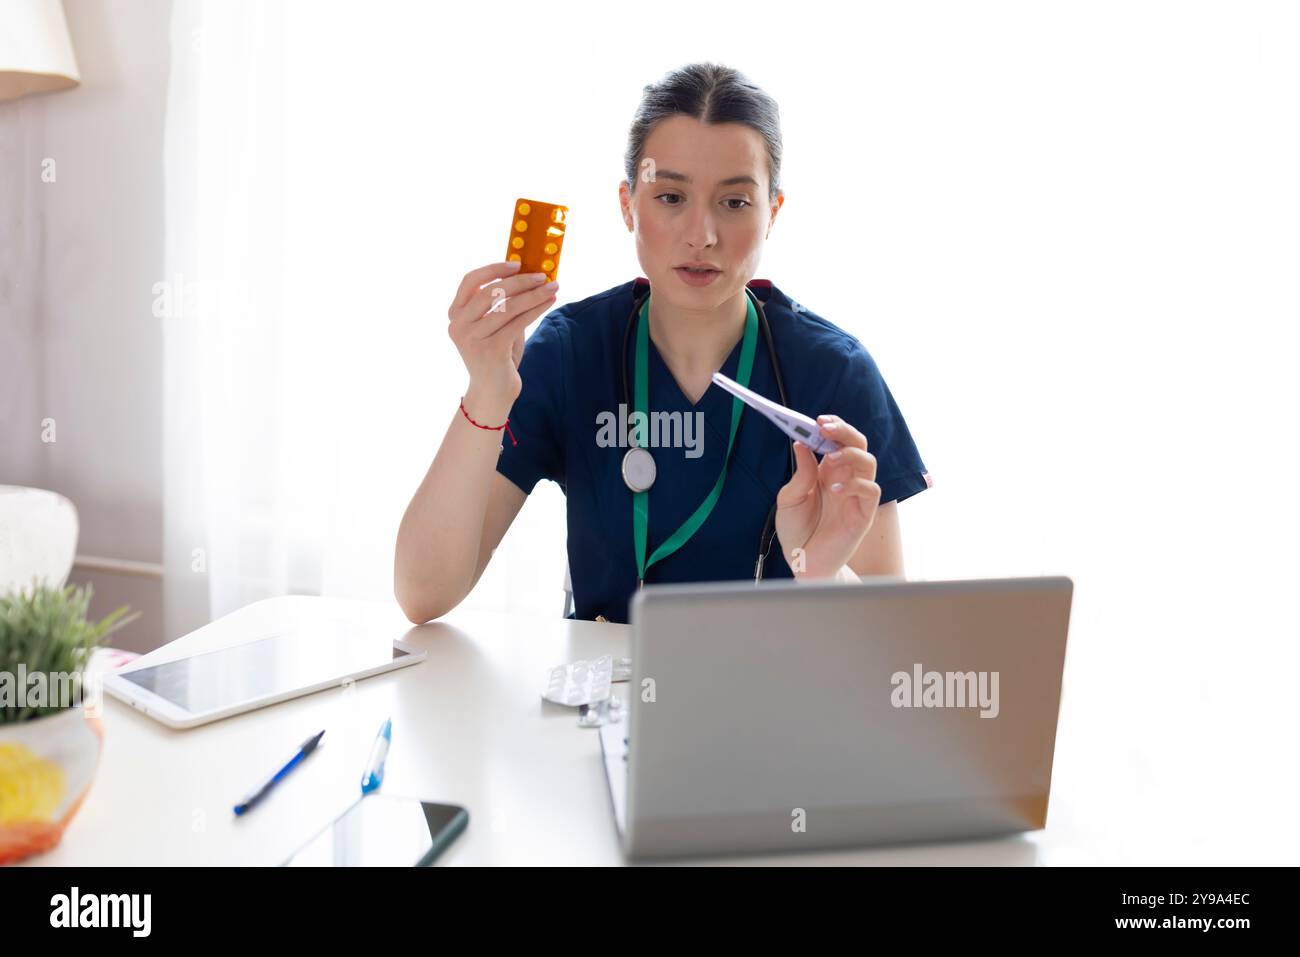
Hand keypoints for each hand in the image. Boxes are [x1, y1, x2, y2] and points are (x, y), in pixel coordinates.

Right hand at [447, 261, 558, 417]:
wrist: (493, 391)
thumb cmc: (497, 354)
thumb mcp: (495, 325)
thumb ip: (502, 303)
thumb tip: (528, 275)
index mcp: (455, 314)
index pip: (470, 281)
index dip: (493, 269)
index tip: (516, 263)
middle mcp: (459, 325)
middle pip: (490, 292)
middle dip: (519, 281)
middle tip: (542, 275)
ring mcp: (472, 339)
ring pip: (507, 307)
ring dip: (533, 294)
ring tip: (552, 287)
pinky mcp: (490, 351)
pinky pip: (518, 323)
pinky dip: (536, 309)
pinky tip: (549, 302)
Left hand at [773, 414, 880, 578]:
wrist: (803, 563)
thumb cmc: (797, 530)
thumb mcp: (789, 499)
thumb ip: (800, 474)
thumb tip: (801, 444)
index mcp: (826, 471)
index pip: (837, 440)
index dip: (831, 427)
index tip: (818, 420)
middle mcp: (844, 478)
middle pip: (857, 444)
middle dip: (844, 431)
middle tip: (825, 427)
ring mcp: (856, 494)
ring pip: (868, 462)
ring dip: (850, 455)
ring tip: (830, 459)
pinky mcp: (864, 513)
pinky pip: (871, 490)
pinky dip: (855, 485)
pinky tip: (835, 491)